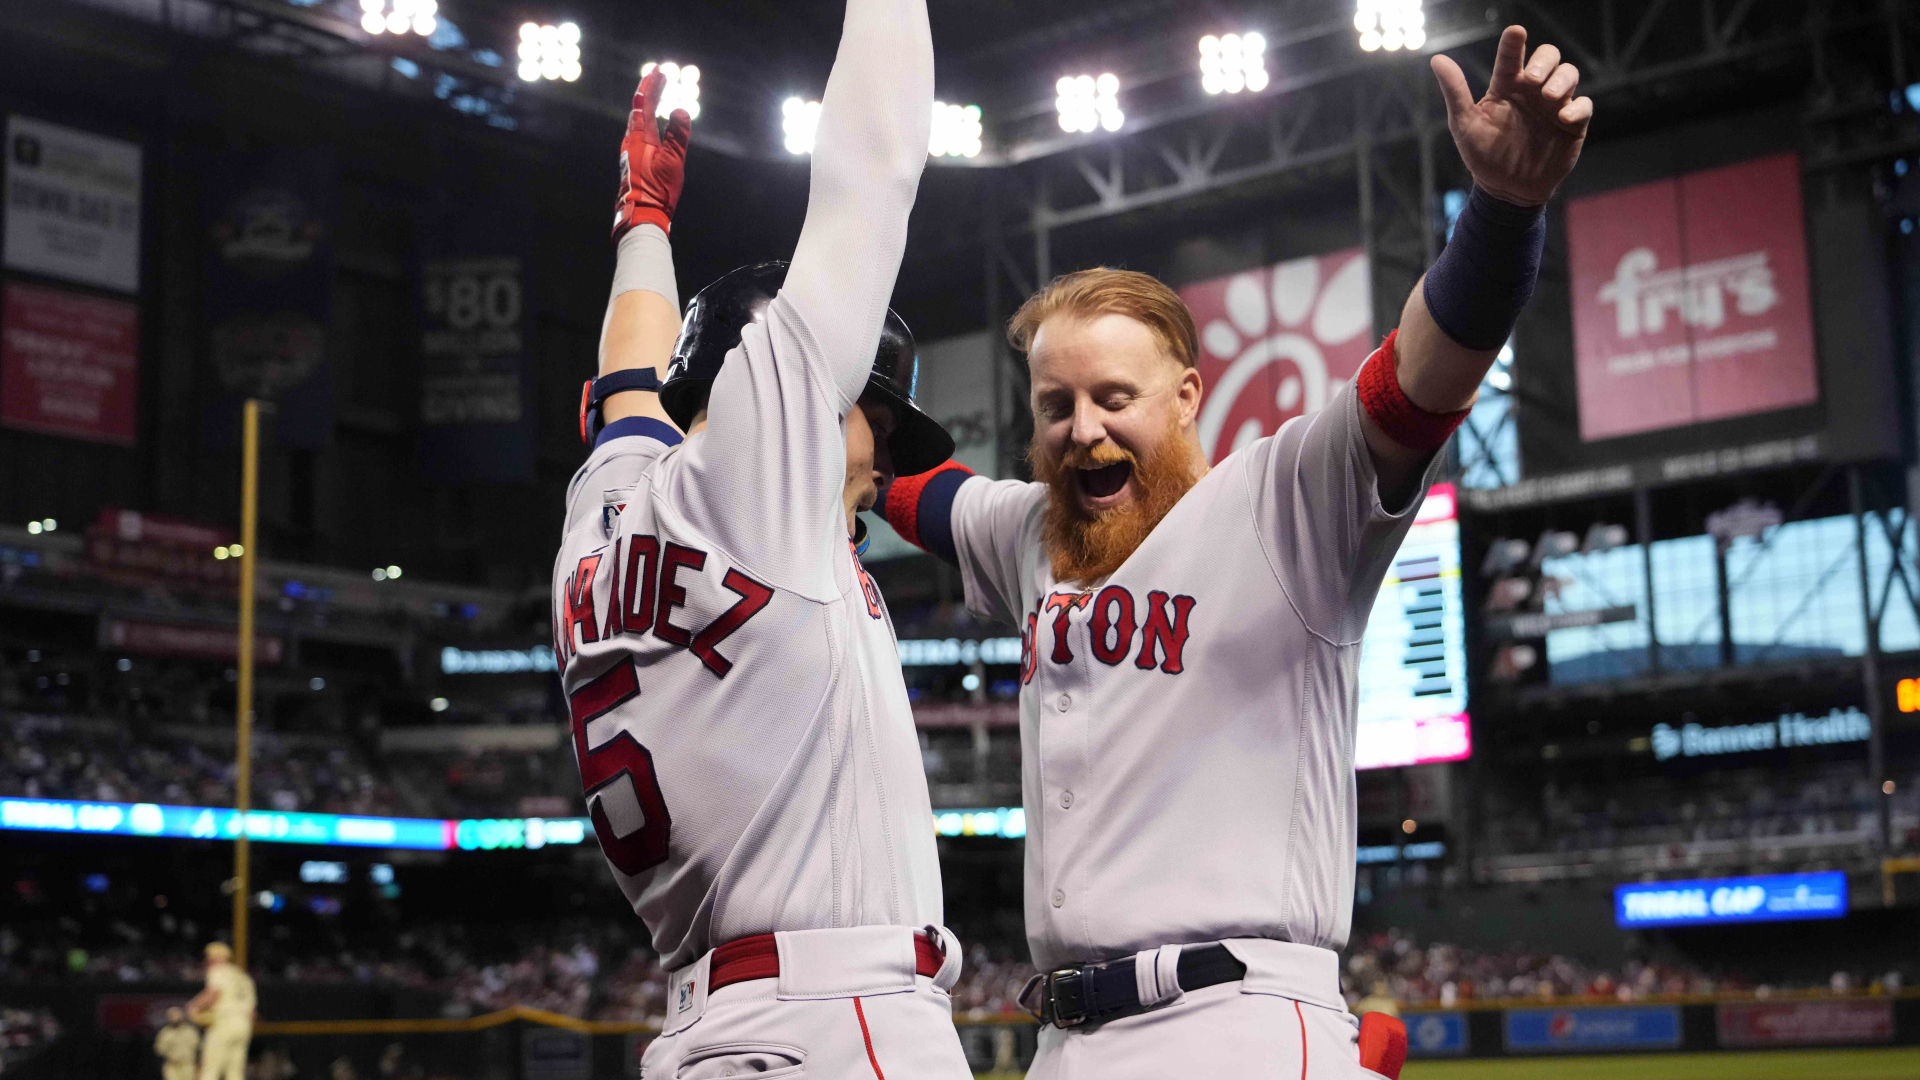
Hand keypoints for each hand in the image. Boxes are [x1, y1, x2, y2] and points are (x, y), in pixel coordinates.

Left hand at [613, 69, 691, 239]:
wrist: (640, 214)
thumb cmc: (657, 190)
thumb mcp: (672, 162)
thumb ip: (677, 136)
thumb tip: (680, 109)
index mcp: (640, 137)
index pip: (644, 104)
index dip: (651, 86)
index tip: (658, 71)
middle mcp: (632, 140)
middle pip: (639, 109)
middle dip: (649, 92)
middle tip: (659, 78)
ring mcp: (630, 150)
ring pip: (637, 120)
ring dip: (647, 105)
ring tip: (655, 96)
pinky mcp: (632, 160)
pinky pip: (638, 132)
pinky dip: (645, 120)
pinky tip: (650, 127)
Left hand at [1431, 25, 1591, 206]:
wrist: (1506, 189)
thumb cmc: (1483, 154)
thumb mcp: (1464, 124)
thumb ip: (1455, 92)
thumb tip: (1437, 59)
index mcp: (1507, 86)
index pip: (1511, 57)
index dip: (1514, 43)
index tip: (1515, 32)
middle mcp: (1532, 90)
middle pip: (1549, 57)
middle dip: (1544, 61)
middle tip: (1531, 79)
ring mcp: (1554, 105)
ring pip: (1569, 74)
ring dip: (1561, 80)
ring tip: (1548, 96)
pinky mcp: (1572, 123)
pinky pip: (1584, 105)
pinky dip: (1577, 107)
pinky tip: (1563, 117)